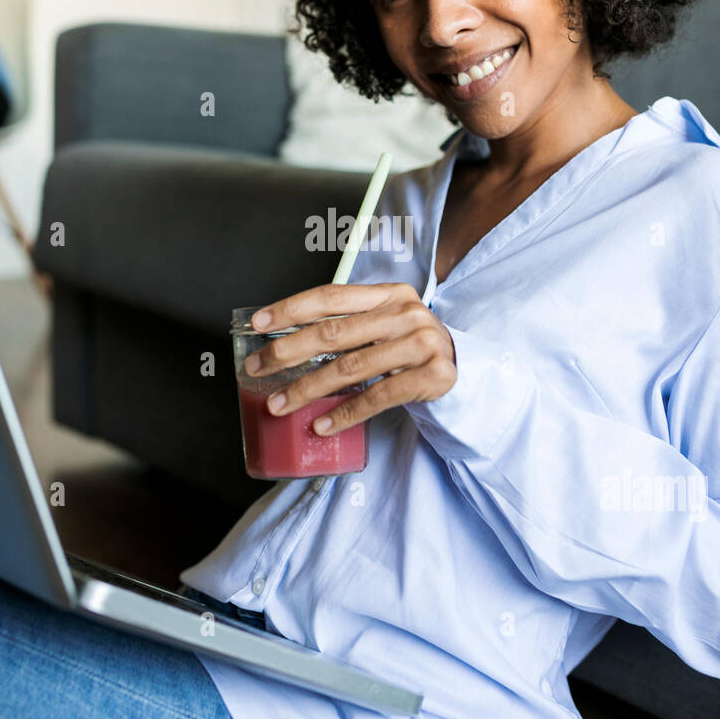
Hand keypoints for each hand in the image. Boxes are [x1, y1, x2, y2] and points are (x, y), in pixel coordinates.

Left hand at [242, 282, 456, 433]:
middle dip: (287, 351)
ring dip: (307, 389)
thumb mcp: (384, 325)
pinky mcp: (433, 375)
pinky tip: (321, 424)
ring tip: (279, 404)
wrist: (463, 369)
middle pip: (334, 332)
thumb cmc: (409, 348)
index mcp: (388, 293)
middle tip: (256, 368)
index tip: (257, 323)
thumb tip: (284, 344)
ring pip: (350, 367)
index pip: (331, 296)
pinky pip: (378, 397)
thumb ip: (348, 325)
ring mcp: (422, 343)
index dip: (291, 308)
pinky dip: (345, 413)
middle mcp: (405, 313)